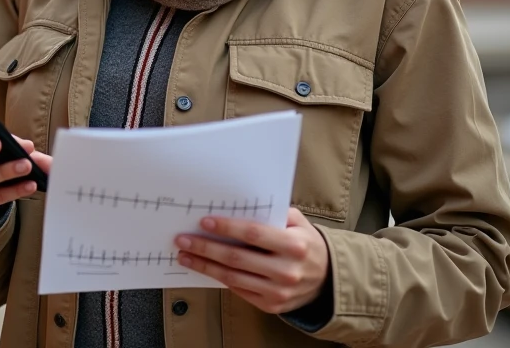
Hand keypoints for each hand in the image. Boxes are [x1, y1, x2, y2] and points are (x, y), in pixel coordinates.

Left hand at [175, 207, 330, 314]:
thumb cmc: (306, 243)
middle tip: (183, 239)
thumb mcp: (298, 222)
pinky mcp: (271, 306)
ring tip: (186, 256)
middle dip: (206, 248)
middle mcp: (286, 270)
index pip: (254, 234)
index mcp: (294, 245)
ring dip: (205, 266)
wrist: (326, 279)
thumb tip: (239, 204)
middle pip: (237, 258)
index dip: (227, 228)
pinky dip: (219, 279)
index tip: (204, 222)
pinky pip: (239, 291)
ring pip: (233, 278)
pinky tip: (205, 268)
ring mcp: (278, 292)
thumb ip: (273, 212)